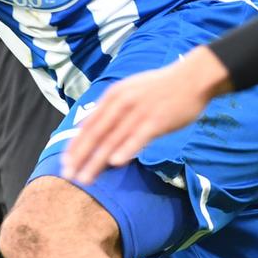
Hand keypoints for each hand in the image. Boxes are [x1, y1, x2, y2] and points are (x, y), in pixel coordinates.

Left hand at [62, 47, 229, 183]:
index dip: (75, 145)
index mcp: (113, 96)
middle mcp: (122, 104)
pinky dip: (126, 150)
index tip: (65, 162)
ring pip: (112, 141)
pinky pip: (138, 138)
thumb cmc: (160, 87)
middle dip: (80, 157)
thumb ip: (111, 107)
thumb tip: (93, 122)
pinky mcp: (156, 122)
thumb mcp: (129, 89)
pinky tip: (115, 163)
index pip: (88, 124)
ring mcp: (139, 113)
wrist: (191, 79)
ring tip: (86, 179)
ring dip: (97, 161)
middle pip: (96, 135)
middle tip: (68, 175)